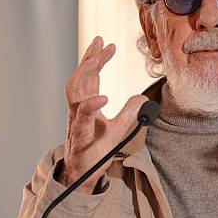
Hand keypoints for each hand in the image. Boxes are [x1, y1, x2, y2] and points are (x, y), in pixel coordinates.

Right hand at [60, 36, 147, 192]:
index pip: (89, 77)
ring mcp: (76, 122)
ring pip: (74, 92)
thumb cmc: (97, 150)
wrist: (84, 174)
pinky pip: (82, 118)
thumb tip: (143, 98)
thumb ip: (129, 111)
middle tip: (101, 43)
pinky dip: (91, 106)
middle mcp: (78, 110)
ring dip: (85, 74)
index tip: (106, 43)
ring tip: (97, 60)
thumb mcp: (119, 128)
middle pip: (80, 78)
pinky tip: (102, 97)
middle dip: (90, 59)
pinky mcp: (80, 136)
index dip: (96, 59)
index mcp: (86, 106)